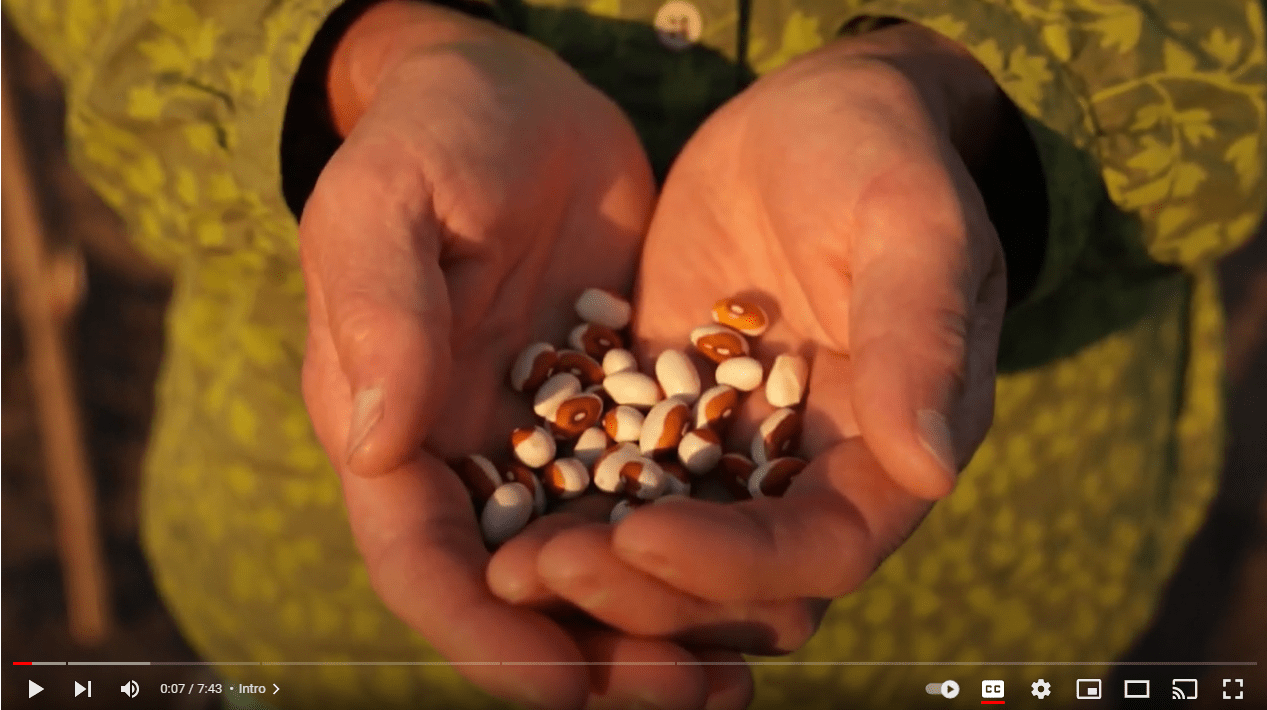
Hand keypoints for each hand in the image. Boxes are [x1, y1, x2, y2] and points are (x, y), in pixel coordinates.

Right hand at [298, 3, 749, 707]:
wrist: (519, 95)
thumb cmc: (435, 135)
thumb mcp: (390, 202)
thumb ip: (378, 310)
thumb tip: (377, 443)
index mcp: (390, 422)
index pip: (424, 562)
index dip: (487, 637)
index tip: (564, 684)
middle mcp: (465, 453)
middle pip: (517, 594)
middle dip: (590, 657)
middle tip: (680, 694)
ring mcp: (543, 438)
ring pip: (596, 565)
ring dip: (656, 626)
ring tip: (732, 676)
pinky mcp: (614, 410)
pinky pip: (656, 500)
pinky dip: (696, 552)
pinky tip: (763, 581)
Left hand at [490, 23, 1011, 657]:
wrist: (804, 121)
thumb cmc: (875, 152)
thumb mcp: (909, 219)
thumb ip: (921, 334)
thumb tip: (931, 466)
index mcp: (887, 453)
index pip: (819, 551)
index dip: (732, 564)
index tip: (639, 536)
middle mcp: (809, 477)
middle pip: (732, 585)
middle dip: (641, 593)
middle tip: (536, 566)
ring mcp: (729, 456)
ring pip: (665, 558)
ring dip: (591, 575)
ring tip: (501, 566)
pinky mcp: (664, 423)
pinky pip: (613, 488)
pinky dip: (562, 510)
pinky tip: (490, 509)